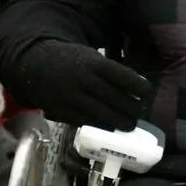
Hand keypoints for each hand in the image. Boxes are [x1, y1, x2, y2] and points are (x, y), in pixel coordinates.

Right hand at [4, 40, 151, 130]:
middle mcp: (84, 80)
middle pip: (116, 98)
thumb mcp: (91, 57)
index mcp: (93, 63)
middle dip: (132, 109)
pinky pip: (88, 122)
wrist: (36, 65)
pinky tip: (111, 127)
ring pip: (103, 114)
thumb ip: (111, 72)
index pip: (122, 76)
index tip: (148, 93)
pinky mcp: (65, 111)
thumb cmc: (73, 61)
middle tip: (141, 113)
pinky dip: (102, 126)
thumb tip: (139, 89)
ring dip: (120, 122)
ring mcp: (73, 97)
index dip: (139, 87)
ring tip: (130, 125)